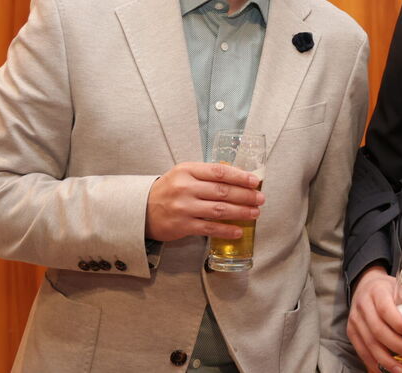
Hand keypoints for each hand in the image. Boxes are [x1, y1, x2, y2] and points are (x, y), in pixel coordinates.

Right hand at [145, 161, 263, 241]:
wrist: (141, 209)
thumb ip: (207, 174)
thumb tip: (239, 177)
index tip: (255, 181)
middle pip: (222, 191)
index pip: (219, 172)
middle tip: (260, 199)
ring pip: (219, 210)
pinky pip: (209, 228)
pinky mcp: (182, 225)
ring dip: (241, 212)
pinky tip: (238, 231)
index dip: (240, 176)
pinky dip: (226, 230)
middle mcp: (186, 188)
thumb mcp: (184, 174)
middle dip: (245, 196)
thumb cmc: (169, 190)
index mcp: (188, 170)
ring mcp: (184, 207)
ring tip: (255, 213)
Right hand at [346, 265, 401, 372]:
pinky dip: (373, 363)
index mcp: (377, 292)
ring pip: (369, 343)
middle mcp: (363, 306)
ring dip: (385, 360)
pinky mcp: (351, 331)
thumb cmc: (387, 289)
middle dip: (397, 346)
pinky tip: (384, 370)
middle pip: (378, 330)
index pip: (386, 310)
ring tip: (401, 370)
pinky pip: (361, 350)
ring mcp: (356, 320)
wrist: (365, 286)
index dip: (399, 323)